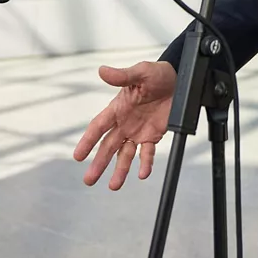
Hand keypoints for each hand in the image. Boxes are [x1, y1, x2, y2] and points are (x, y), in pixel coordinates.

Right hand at [73, 61, 175, 189]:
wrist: (179, 80)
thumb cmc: (156, 74)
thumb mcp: (140, 72)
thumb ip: (122, 75)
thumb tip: (102, 70)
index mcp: (117, 108)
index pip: (98, 127)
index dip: (87, 141)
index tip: (78, 156)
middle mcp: (124, 123)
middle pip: (108, 146)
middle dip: (99, 163)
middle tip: (89, 180)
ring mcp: (137, 131)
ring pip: (125, 154)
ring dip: (119, 170)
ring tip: (113, 186)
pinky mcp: (153, 136)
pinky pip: (147, 153)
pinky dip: (145, 163)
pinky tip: (142, 174)